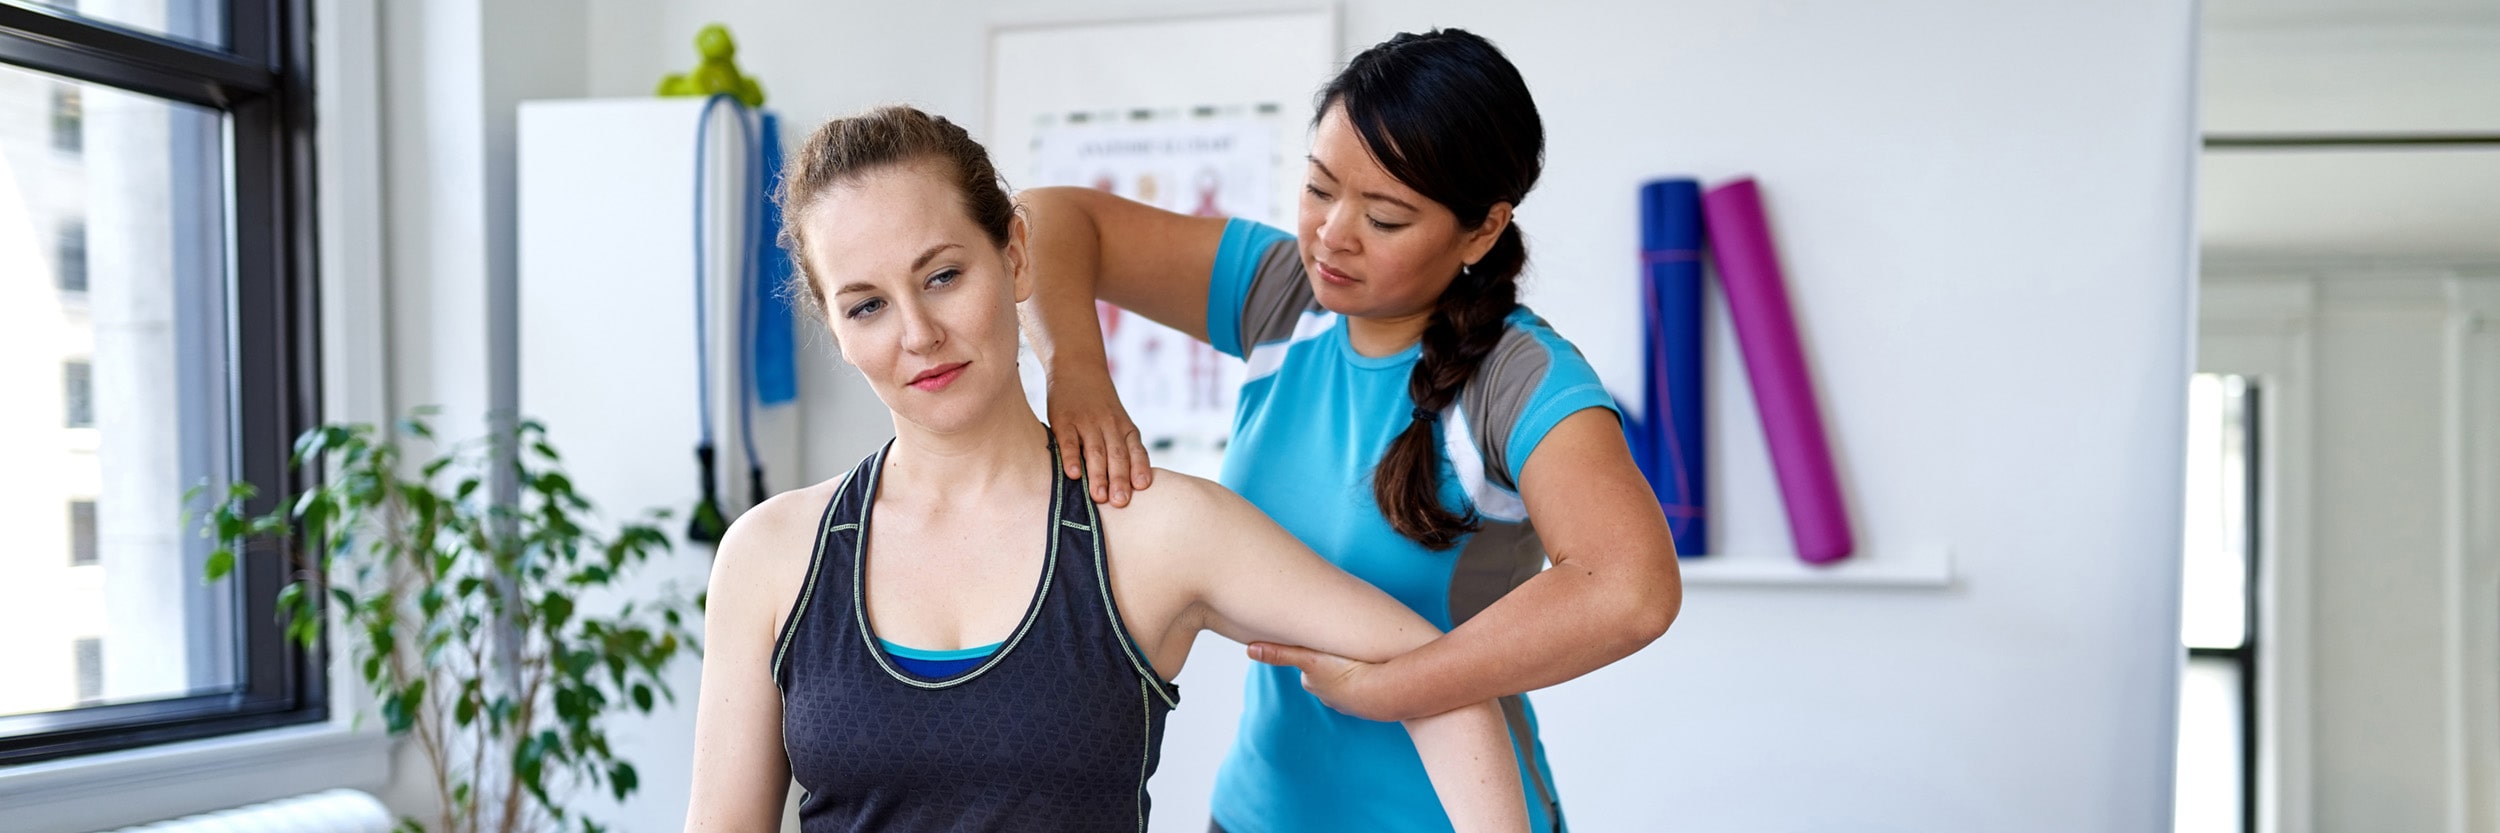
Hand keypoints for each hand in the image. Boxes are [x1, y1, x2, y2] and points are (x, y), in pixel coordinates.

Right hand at [1045, 371, 1153, 505]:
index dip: (1139, 468)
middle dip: (1119, 480)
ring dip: (1098, 475)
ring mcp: (1086, 423)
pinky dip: (1072, 457)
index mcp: (1125, 428)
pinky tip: (1073, 474)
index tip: (1141, 487)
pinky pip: (1069, 442)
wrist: (1077, 365)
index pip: (1135, 450)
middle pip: (1116, 455)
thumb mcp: (1117, 419)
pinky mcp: (1063, 421)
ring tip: (1099, 497)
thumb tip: (1129, 485)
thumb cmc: (1099, 403)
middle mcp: (1108, 426)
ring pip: (1095, 451)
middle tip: (1120, 502)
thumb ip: (1122, 446)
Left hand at [1247, 642, 1399, 721]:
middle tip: (1343, 650)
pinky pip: (1369, 688)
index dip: (1317, 653)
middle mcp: (1330, 697)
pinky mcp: (1373, 703)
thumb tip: (1248, 650)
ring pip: (1350, 682)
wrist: (1384, 692)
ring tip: (1363, 659)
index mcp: (1314, 684)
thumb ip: (1280, 653)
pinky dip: (1371, 680)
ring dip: (1355, 673)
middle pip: (1329, 676)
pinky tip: (1379, 670)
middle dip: (1335, 665)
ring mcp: (1352, 702)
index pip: (1310, 666)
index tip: (1324, 645)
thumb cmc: (1346, 672)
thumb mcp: (1309, 658)